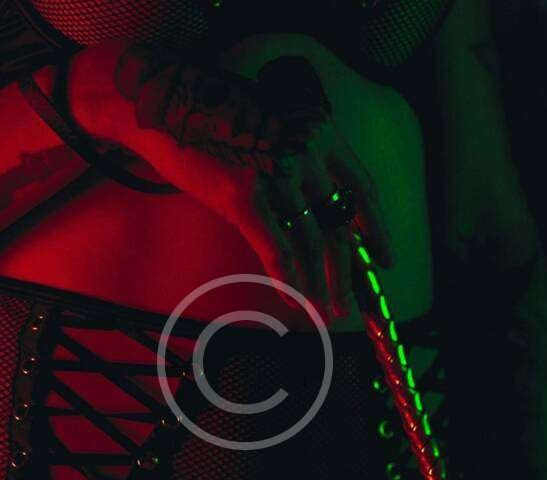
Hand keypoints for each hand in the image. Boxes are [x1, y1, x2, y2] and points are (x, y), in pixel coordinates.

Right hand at [76, 40, 393, 318]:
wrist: (162, 101)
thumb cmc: (214, 117)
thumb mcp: (273, 126)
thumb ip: (299, 160)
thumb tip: (318, 210)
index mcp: (318, 132)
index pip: (362, 188)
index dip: (377, 229)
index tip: (384, 260)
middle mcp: (305, 151)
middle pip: (341, 225)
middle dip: (348, 274)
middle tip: (349, 306)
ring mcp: (276, 172)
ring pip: (313, 244)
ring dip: (321, 286)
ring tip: (324, 312)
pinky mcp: (244, 196)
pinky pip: (277, 249)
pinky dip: (288, 280)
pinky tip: (292, 299)